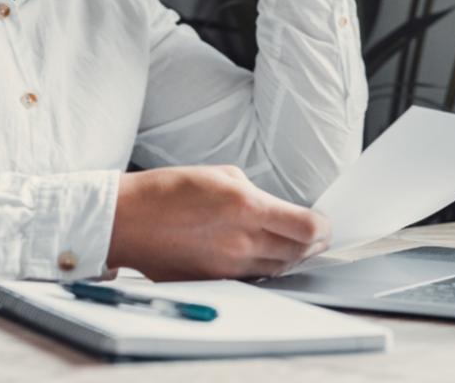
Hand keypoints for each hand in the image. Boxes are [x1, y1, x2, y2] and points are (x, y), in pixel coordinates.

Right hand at [105, 165, 330, 280]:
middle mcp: (242, 241)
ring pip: (278, 268)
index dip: (324, 228)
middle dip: (313, 244)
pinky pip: (253, 277)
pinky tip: (267, 255)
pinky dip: (266, 267)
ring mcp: (228, 266)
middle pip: (297, 252)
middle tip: (319, 235)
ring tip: (298, 245)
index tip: (325, 222)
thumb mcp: (220, 174)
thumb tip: (271, 208)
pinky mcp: (215, 280)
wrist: (128, 220)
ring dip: (293, 257)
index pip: (305, 228)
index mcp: (246, 207)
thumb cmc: (168, 190)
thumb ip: (253, 193)